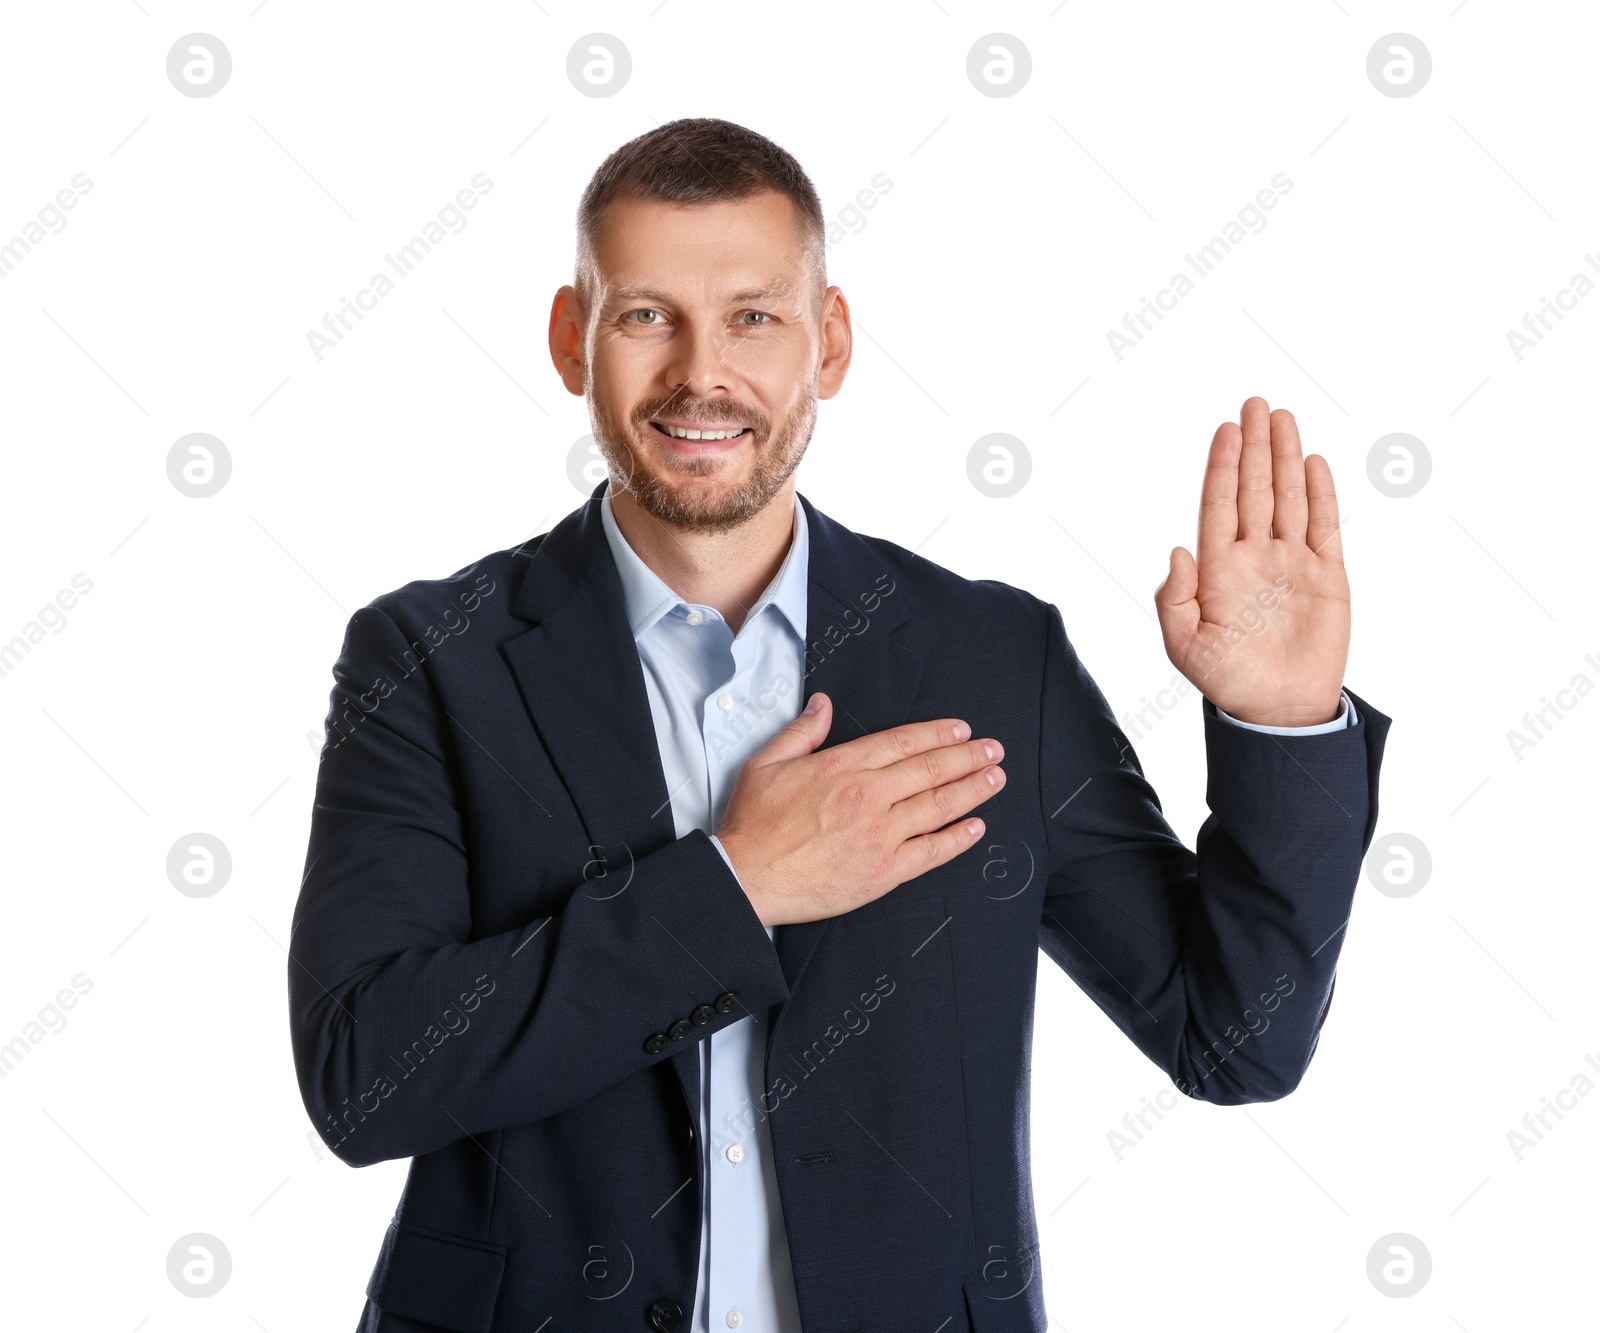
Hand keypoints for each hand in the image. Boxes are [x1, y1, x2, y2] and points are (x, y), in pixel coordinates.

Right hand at [716, 693, 1005, 926]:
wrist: (746, 877)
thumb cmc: (753, 823)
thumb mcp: (766, 763)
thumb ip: (801, 732)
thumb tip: (823, 704)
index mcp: (843, 766)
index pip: (903, 742)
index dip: (937, 734)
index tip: (962, 730)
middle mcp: (870, 796)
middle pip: (930, 770)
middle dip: (968, 757)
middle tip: (994, 750)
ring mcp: (880, 835)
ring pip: (938, 806)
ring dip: (972, 789)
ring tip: (996, 778)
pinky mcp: (883, 871)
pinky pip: (931, 851)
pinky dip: (958, 838)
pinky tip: (976, 827)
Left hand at [1154, 397, 1349, 726]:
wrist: (1279, 710)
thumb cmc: (1227, 681)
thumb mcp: (1184, 646)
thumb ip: (1173, 599)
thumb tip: (1176, 551)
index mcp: (1219, 568)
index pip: (1219, 504)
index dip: (1223, 466)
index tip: (1225, 429)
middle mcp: (1255, 556)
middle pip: (1254, 489)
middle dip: (1254, 447)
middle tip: (1254, 403)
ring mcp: (1291, 563)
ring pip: (1288, 498)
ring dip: (1285, 458)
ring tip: (1281, 418)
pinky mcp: (1326, 576)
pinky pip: (1323, 526)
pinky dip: (1319, 494)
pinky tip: (1313, 462)